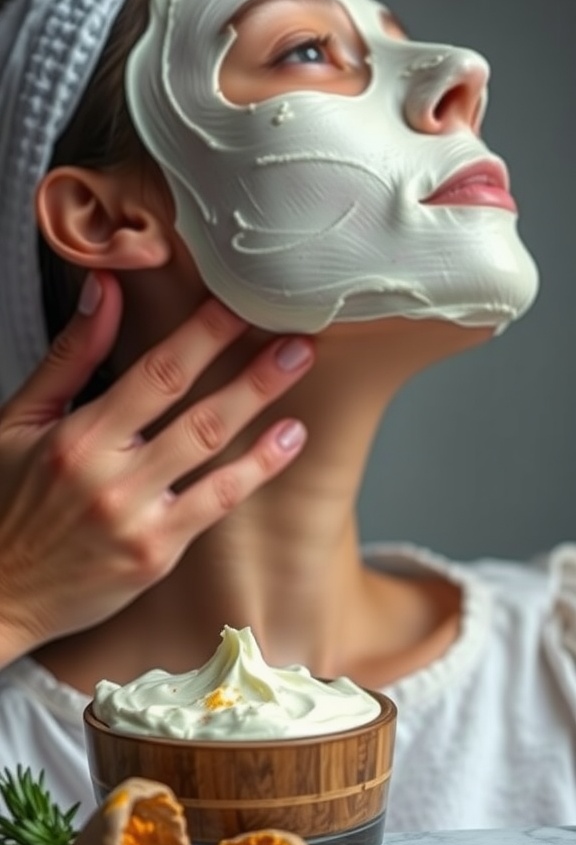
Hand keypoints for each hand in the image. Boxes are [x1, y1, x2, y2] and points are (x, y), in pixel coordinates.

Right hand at [0, 273, 313, 662]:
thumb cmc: (4, 502)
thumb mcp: (19, 421)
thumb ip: (70, 356)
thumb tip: (105, 290)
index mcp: (77, 438)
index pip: (155, 373)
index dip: (204, 333)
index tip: (239, 303)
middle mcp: (110, 478)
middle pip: (197, 410)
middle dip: (252, 367)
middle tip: (297, 332)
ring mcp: (137, 520)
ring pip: (213, 451)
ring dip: (262, 405)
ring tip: (299, 368)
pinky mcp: (155, 555)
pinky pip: (216, 503)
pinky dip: (257, 469)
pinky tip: (287, 439)